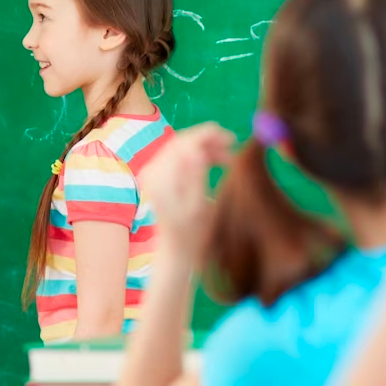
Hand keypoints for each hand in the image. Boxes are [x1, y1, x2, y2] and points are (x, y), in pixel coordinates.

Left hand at [139, 123, 235, 259]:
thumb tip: (197, 149)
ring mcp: (154, 173)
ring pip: (182, 147)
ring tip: (228, 158)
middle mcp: (152, 171)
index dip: (207, 135)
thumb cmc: (192, 233)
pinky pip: (180, 156)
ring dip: (205, 147)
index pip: (183, 142)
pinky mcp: (160, 177)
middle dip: (208, 140)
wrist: (177, 250)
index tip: (232, 138)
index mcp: (160, 177)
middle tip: (233, 147)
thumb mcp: (198, 206)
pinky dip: (198, 155)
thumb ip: (196, 176)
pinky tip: (215, 162)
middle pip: (181, 141)